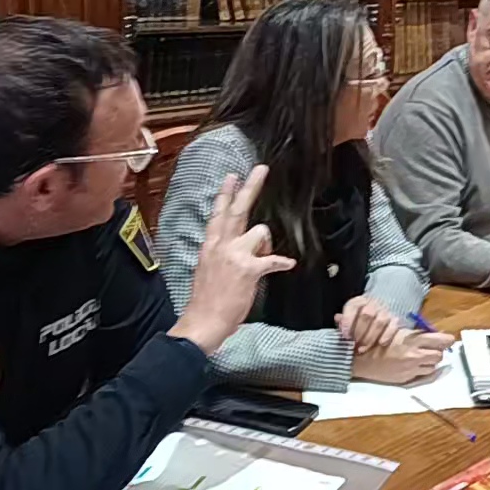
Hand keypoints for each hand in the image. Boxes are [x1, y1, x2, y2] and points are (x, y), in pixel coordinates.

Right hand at [170, 167, 297, 354]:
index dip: (226, 193)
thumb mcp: (207, 268)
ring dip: (265, 244)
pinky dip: (281, 262)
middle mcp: (221, 245)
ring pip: (259, 231)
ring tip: (262, 258)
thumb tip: (241, 249)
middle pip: (237, 210)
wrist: (203, 321)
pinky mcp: (248, 269)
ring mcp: (235, 256)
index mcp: (211, 245)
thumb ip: (223, 253)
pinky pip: (272, 259)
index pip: (218, 213)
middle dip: (250, 187)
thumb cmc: (206, 299)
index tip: (232, 176)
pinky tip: (287, 264)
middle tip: (261, 169)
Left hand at [335, 296, 400, 351]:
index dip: (348, 320)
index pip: (353, 306)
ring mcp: (386, 311)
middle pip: (366, 314)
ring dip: (370, 337)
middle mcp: (374, 304)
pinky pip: (393, 325)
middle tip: (354, 344)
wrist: (382, 320)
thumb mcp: (351, 320)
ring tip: (362, 349)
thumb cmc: (361, 323)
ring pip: (380, 321)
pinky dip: (386, 335)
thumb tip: (337, 318)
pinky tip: (380, 344)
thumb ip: (344, 321)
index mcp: (360, 302)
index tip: (345, 335)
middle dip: (359, 332)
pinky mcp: (397, 320)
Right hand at [353, 329, 453, 383]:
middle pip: (439, 355)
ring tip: (423, 357)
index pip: (441, 341)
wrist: (361, 358)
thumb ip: (417, 335)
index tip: (448, 339)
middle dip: (438, 351)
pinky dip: (425, 370)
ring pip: (433, 366)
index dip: (446, 340)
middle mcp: (415, 355)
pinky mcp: (406, 379)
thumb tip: (434, 335)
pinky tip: (420, 366)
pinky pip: (424, 376)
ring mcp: (411, 369)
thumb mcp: (399, 332)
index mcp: (413, 340)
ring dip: (431, 361)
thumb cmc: (378, 339)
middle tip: (434, 348)